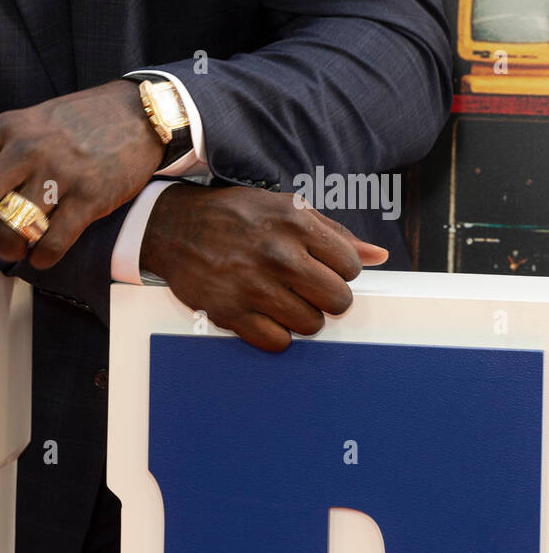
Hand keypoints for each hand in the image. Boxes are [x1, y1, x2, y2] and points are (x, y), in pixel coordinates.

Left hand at [0, 80, 164, 267]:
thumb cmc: (81, 122)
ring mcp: (58, 173)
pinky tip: (42, 254)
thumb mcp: (32, 122)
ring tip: (16, 249)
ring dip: (8, 250)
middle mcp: (26, 149)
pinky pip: (52, 243)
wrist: (140, 113)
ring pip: (12, 229)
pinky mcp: (89, 197)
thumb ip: (0, 153)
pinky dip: (41, 258)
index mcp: (6, 129)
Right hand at [141, 182, 388, 351]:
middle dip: (327, 298)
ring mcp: (253, 285)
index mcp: (294, 222)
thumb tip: (378, 257)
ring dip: (301, 317)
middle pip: (338, 301)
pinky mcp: (231, 312)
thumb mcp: (284, 209)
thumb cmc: (235, 217)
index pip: (351, 266)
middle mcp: (277, 253)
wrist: (173, 227)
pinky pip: (278, 343)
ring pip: (311, 326)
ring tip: (281, 299)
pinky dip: (275, 334)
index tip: (320, 267)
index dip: (339, 270)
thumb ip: (333, 233)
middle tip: (305, 288)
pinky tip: (263, 313)